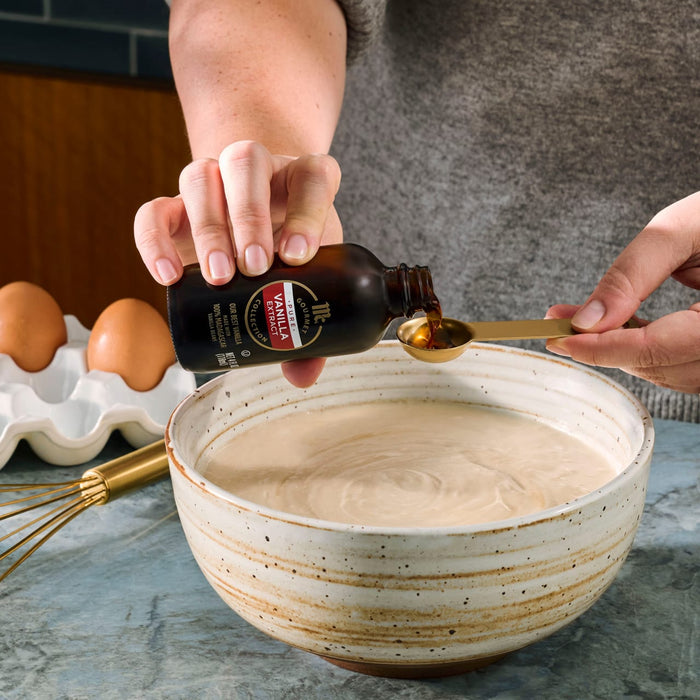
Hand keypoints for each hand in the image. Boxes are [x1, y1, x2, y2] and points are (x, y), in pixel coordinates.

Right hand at [134, 140, 343, 387]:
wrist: (259, 220)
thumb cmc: (291, 246)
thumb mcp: (313, 272)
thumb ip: (310, 317)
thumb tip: (302, 375)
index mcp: (301, 179)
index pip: (311, 176)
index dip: (307, 211)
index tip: (299, 256)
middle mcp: (257, 169)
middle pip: (246, 163)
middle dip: (249, 218)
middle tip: (254, 268)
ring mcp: (213, 181)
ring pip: (200, 175)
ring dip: (208, 227)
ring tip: (218, 278)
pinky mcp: (176, 205)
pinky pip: (154, 210)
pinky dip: (155, 241)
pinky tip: (168, 277)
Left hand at [546, 190, 699, 392]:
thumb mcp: (681, 229)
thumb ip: (632, 275)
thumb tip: (587, 320)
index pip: (660, 349)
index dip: (605, 348)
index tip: (560, 338)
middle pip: (661, 366)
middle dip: (604, 347)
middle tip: (558, 322)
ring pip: (669, 372)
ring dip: (619, 350)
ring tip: (578, 319)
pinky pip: (680, 362)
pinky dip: (643, 348)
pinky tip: (615, 325)